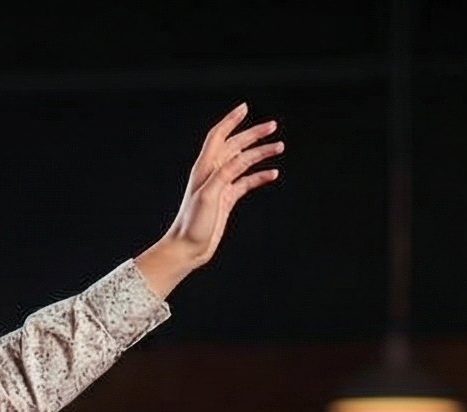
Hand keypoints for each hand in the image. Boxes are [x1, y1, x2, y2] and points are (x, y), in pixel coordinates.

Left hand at [137, 104, 282, 295]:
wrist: (187, 249)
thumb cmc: (191, 225)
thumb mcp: (208, 196)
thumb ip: (224, 174)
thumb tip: (242, 158)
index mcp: (205, 168)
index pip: (218, 136)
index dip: (231, 120)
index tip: (245, 108)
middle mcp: (213, 173)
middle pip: (236, 145)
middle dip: (254, 134)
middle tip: (272, 126)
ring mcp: (221, 185)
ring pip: (244, 162)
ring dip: (261, 154)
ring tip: (279, 147)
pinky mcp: (227, 199)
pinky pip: (246, 182)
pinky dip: (259, 176)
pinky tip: (272, 174)